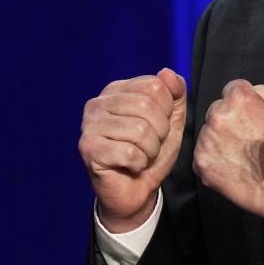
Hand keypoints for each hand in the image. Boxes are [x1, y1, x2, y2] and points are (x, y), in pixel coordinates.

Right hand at [79, 68, 185, 232]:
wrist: (134, 191)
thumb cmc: (150, 153)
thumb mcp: (171, 121)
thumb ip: (175, 95)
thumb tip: (168, 73)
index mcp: (117, 90)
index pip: (154, 85)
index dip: (166, 110)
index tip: (158, 126)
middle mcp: (98, 103)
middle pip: (146, 106)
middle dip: (160, 132)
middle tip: (150, 145)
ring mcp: (90, 125)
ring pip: (140, 130)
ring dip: (150, 150)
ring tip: (141, 155)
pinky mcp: (88, 149)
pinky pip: (130, 153)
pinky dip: (140, 164)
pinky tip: (131, 166)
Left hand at [193, 80, 263, 229]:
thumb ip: (263, 93)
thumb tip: (249, 91)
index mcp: (239, 99)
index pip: (231, 89)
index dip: (242, 103)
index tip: (247, 115)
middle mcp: (218, 115)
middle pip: (216, 111)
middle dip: (228, 121)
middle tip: (244, 138)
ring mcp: (207, 139)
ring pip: (209, 133)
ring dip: (220, 140)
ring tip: (240, 154)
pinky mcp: (201, 162)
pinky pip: (203, 154)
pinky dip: (215, 159)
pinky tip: (232, 166)